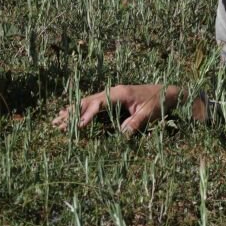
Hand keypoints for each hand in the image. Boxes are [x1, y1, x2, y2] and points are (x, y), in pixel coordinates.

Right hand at [52, 84, 181, 135]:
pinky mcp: (114, 99)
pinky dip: (82, 109)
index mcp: (120, 93)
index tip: (80, 126)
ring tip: (58, 119)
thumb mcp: (150, 114)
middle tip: (57, 122)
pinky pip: (95, 104)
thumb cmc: (159, 102)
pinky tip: (73, 114)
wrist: (168, 92)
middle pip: (88, 101)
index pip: (99, 103)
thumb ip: (136, 123)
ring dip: (74, 110)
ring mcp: (113, 94)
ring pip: (89, 101)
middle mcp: (113, 92)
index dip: (88, 114)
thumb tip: (121, 134)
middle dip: (72, 112)